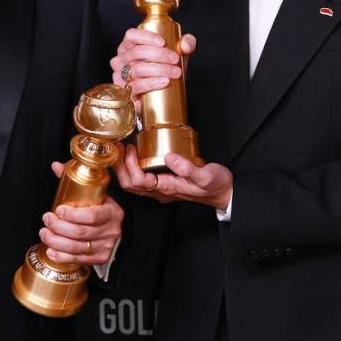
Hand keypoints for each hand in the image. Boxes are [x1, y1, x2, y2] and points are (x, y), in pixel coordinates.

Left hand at [38, 162, 122, 264]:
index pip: (92, 215)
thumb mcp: (94, 194)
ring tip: (44, 233)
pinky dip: (61, 256)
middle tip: (46, 219)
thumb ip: (75, 180)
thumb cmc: (101, 209)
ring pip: (76, 247)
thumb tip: (56, 166)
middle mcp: (111, 230)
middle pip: (81, 232)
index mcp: (112, 212)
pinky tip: (51, 250)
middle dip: (58, 227)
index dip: (72, 215)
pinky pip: (77, 259)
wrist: (113, 228)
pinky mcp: (99, 258)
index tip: (58, 209)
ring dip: (56, 241)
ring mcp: (106, 246)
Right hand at [111, 27, 196, 99]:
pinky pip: (136, 86)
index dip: (146, 37)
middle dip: (159, 55)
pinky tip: (164, 82)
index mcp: (129, 45)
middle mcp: (121, 58)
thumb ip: (186, 44)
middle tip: (175, 59)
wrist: (162, 98)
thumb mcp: (177, 55)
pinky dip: (152, 83)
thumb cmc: (166, 70)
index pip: (132, 35)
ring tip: (175, 72)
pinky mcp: (124, 92)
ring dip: (159, 69)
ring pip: (137, 69)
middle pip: (137, 52)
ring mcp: (120, 75)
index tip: (164, 43)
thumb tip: (185, 44)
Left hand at [113, 145, 231, 211]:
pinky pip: (141, 178)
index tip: (130, 148)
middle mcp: (161, 191)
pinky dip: (132, 167)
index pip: (139, 181)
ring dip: (123, 167)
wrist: (224, 193)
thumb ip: (188, 168)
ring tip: (121, 149)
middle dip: (120, 167)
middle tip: (116, 147)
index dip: (130, 165)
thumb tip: (169, 157)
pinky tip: (133, 154)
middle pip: (130, 184)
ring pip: (133, 183)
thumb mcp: (207, 176)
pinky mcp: (164, 182)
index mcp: (168, 188)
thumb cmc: (216, 186)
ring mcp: (161, 188)